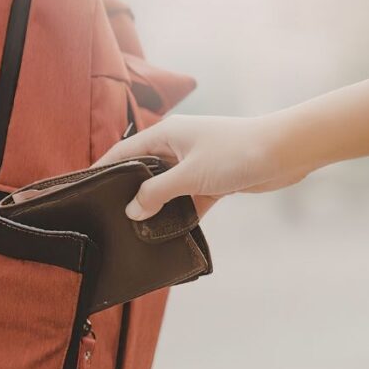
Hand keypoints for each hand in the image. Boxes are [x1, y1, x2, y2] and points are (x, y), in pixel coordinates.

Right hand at [94, 114, 313, 220]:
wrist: (286, 152)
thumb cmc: (237, 152)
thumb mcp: (190, 174)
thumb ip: (158, 192)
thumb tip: (131, 210)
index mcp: (166, 134)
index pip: (123, 152)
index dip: (102, 170)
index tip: (83, 190)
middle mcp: (177, 146)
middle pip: (142, 171)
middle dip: (127, 194)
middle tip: (107, 218)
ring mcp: (195, 164)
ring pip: (166, 188)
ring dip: (156, 208)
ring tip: (134, 231)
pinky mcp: (213, 180)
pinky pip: (188, 200)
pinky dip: (180, 215)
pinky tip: (168, 234)